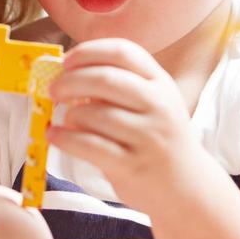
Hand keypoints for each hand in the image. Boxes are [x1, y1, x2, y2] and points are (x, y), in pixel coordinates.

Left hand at [48, 38, 197, 210]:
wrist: (187, 187)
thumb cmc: (159, 139)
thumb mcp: (153, 104)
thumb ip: (120, 86)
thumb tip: (67, 75)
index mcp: (160, 83)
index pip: (123, 51)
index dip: (89, 52)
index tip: (67, 61)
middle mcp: (158, 105)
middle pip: (105, 78)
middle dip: (70, 81)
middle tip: (53, 90)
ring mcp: (147, 136)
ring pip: (95, 114)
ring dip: (70, 114)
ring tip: (65, 119)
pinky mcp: (132, 165)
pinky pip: (89, 145)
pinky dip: (65, 138)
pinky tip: (54, 135)